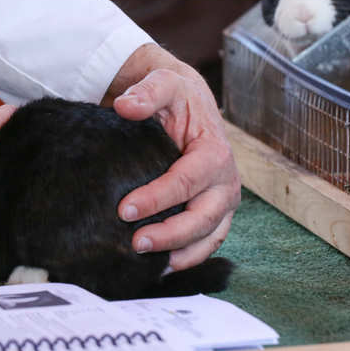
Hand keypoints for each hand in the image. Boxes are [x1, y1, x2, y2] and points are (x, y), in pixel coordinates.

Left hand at [109, 45, 240, 270]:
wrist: (189, 104)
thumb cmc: (176, 97)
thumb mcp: (163, 83)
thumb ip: (147, 92)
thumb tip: (125, 107)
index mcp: (215, 152)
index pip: (186, 182)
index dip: (156, 199)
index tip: (124, 209)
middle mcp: (225, 180)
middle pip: (203, 217)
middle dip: (171, 234)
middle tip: (136, 243)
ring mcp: (223, 200)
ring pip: (209, 236)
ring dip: (182, 253)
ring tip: (152, 265)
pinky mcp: (216, 213)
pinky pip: (208, 242)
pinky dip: (191, 257)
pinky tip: (164, 267)